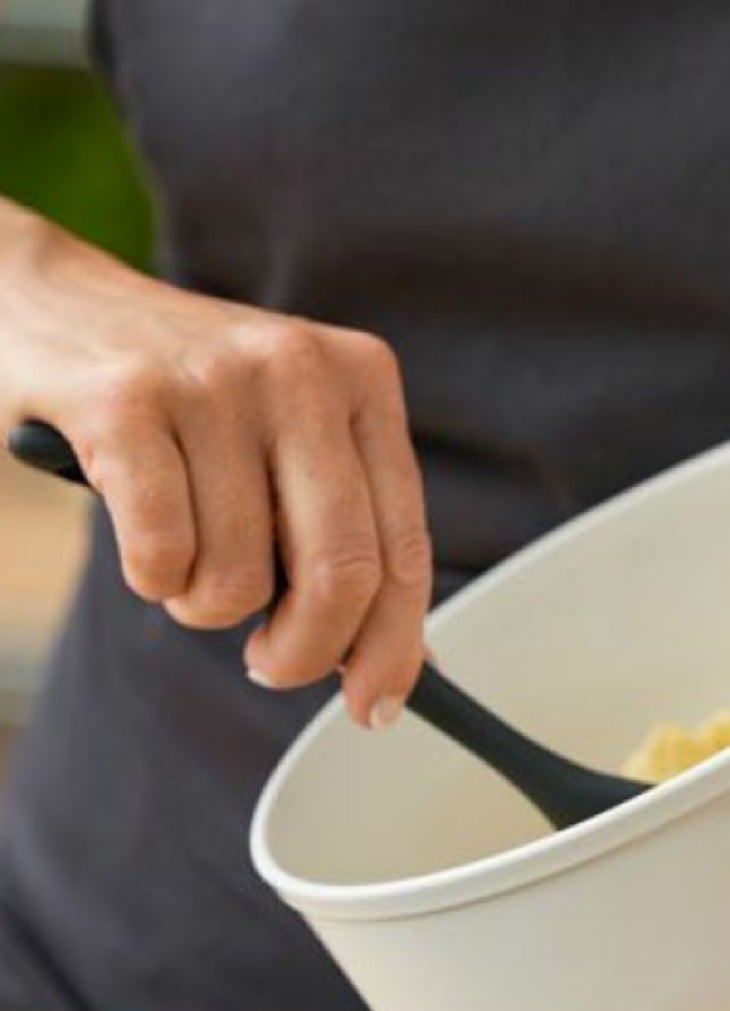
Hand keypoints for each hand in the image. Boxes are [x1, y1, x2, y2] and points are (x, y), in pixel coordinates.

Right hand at [0, 201, 431, 727]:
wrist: (47, 302)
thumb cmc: (180, 402)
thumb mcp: (283, 440)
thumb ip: (341, 530)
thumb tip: (395, 661)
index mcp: (362, 378)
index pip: (402, 547)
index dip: (393, 648)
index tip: (374, 707)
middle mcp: (300, 369)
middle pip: (340, 572)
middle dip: (303, 653)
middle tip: (267, 664)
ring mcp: (213, 379)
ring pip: (240, 579)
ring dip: (203, 604)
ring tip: (181, 554)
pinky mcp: (125, 399)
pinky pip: (162, 555)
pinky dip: (150, 578)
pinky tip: (142, 537)